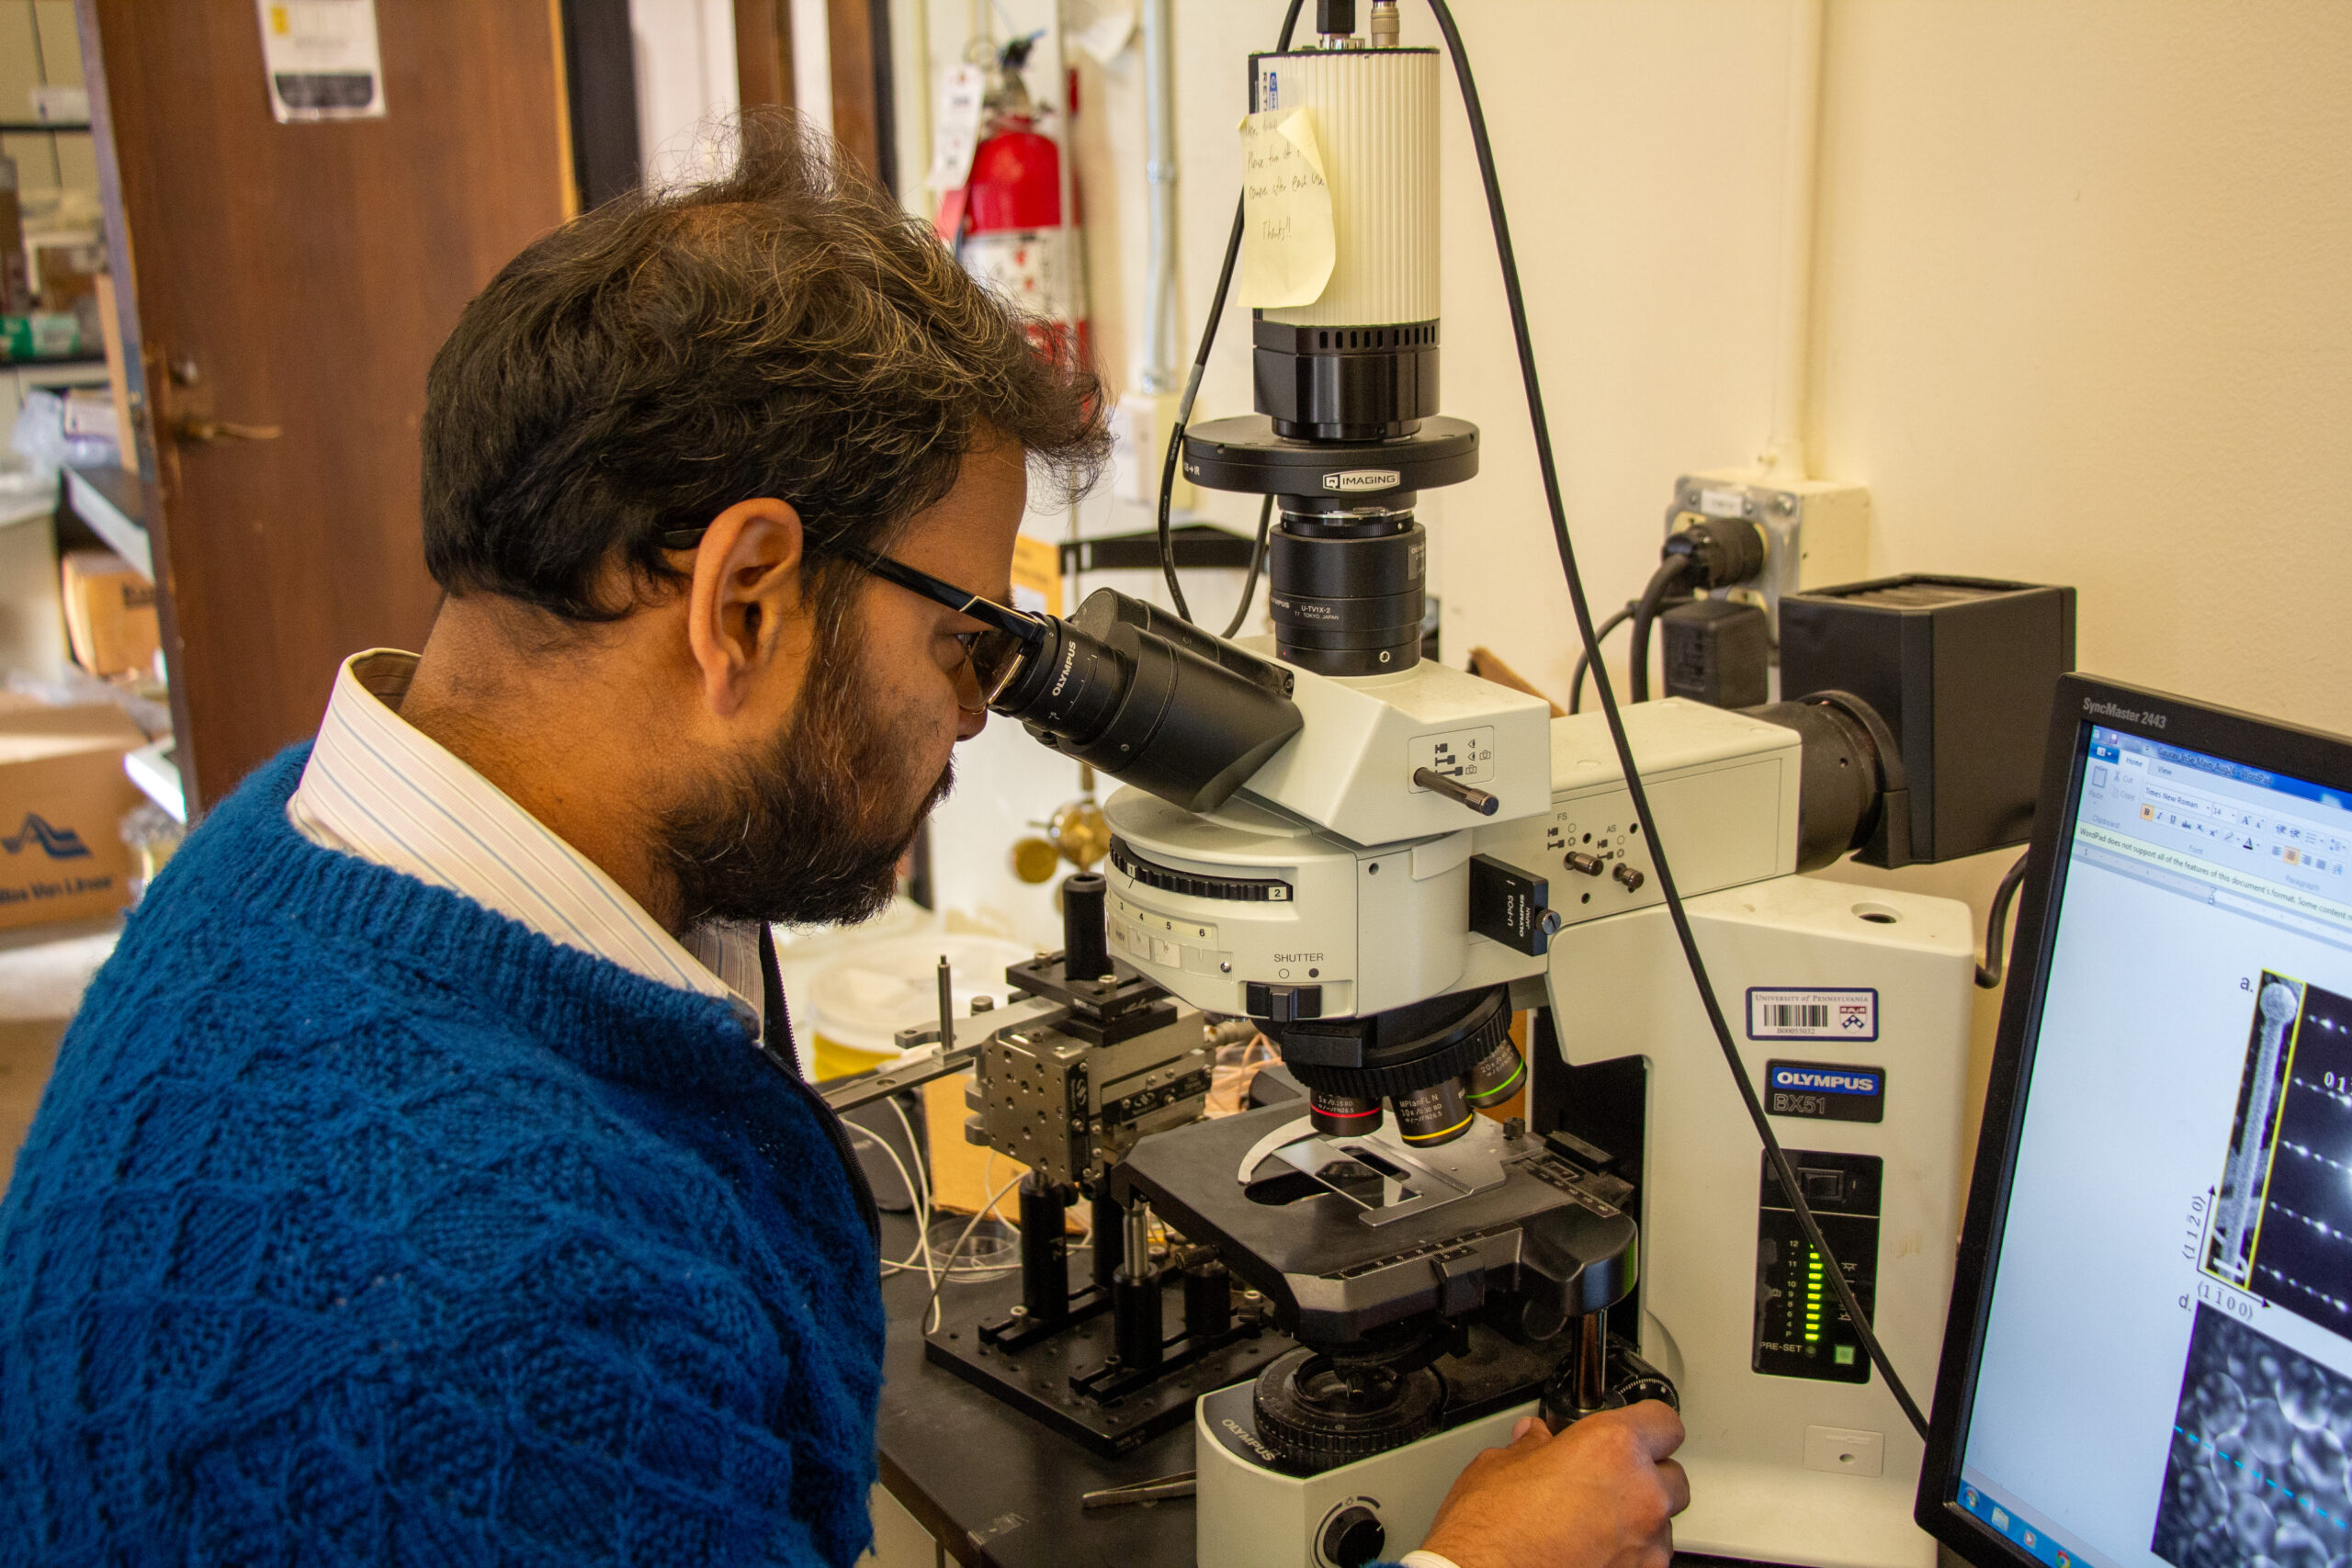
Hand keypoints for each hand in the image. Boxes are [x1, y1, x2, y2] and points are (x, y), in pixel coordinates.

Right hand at [1417, 1400, 1688, 1567]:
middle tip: (1606, 1479)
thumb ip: (1530, 1449)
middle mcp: (1640, 1495)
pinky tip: (1591, 1551)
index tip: (1636, 1427)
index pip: (1664, 1421)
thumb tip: (1533, 1442)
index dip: (1646, 1422)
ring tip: (1593, 1522)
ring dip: (1637, 1519)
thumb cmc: (1489, 1534)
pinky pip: (1646, 1559)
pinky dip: (1627, 1554)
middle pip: (1672, 1476)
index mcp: (1611, 1448)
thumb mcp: (1498, 1468)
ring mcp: (1645, 1546)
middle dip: (1645, 1476)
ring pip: (1662, 1523)